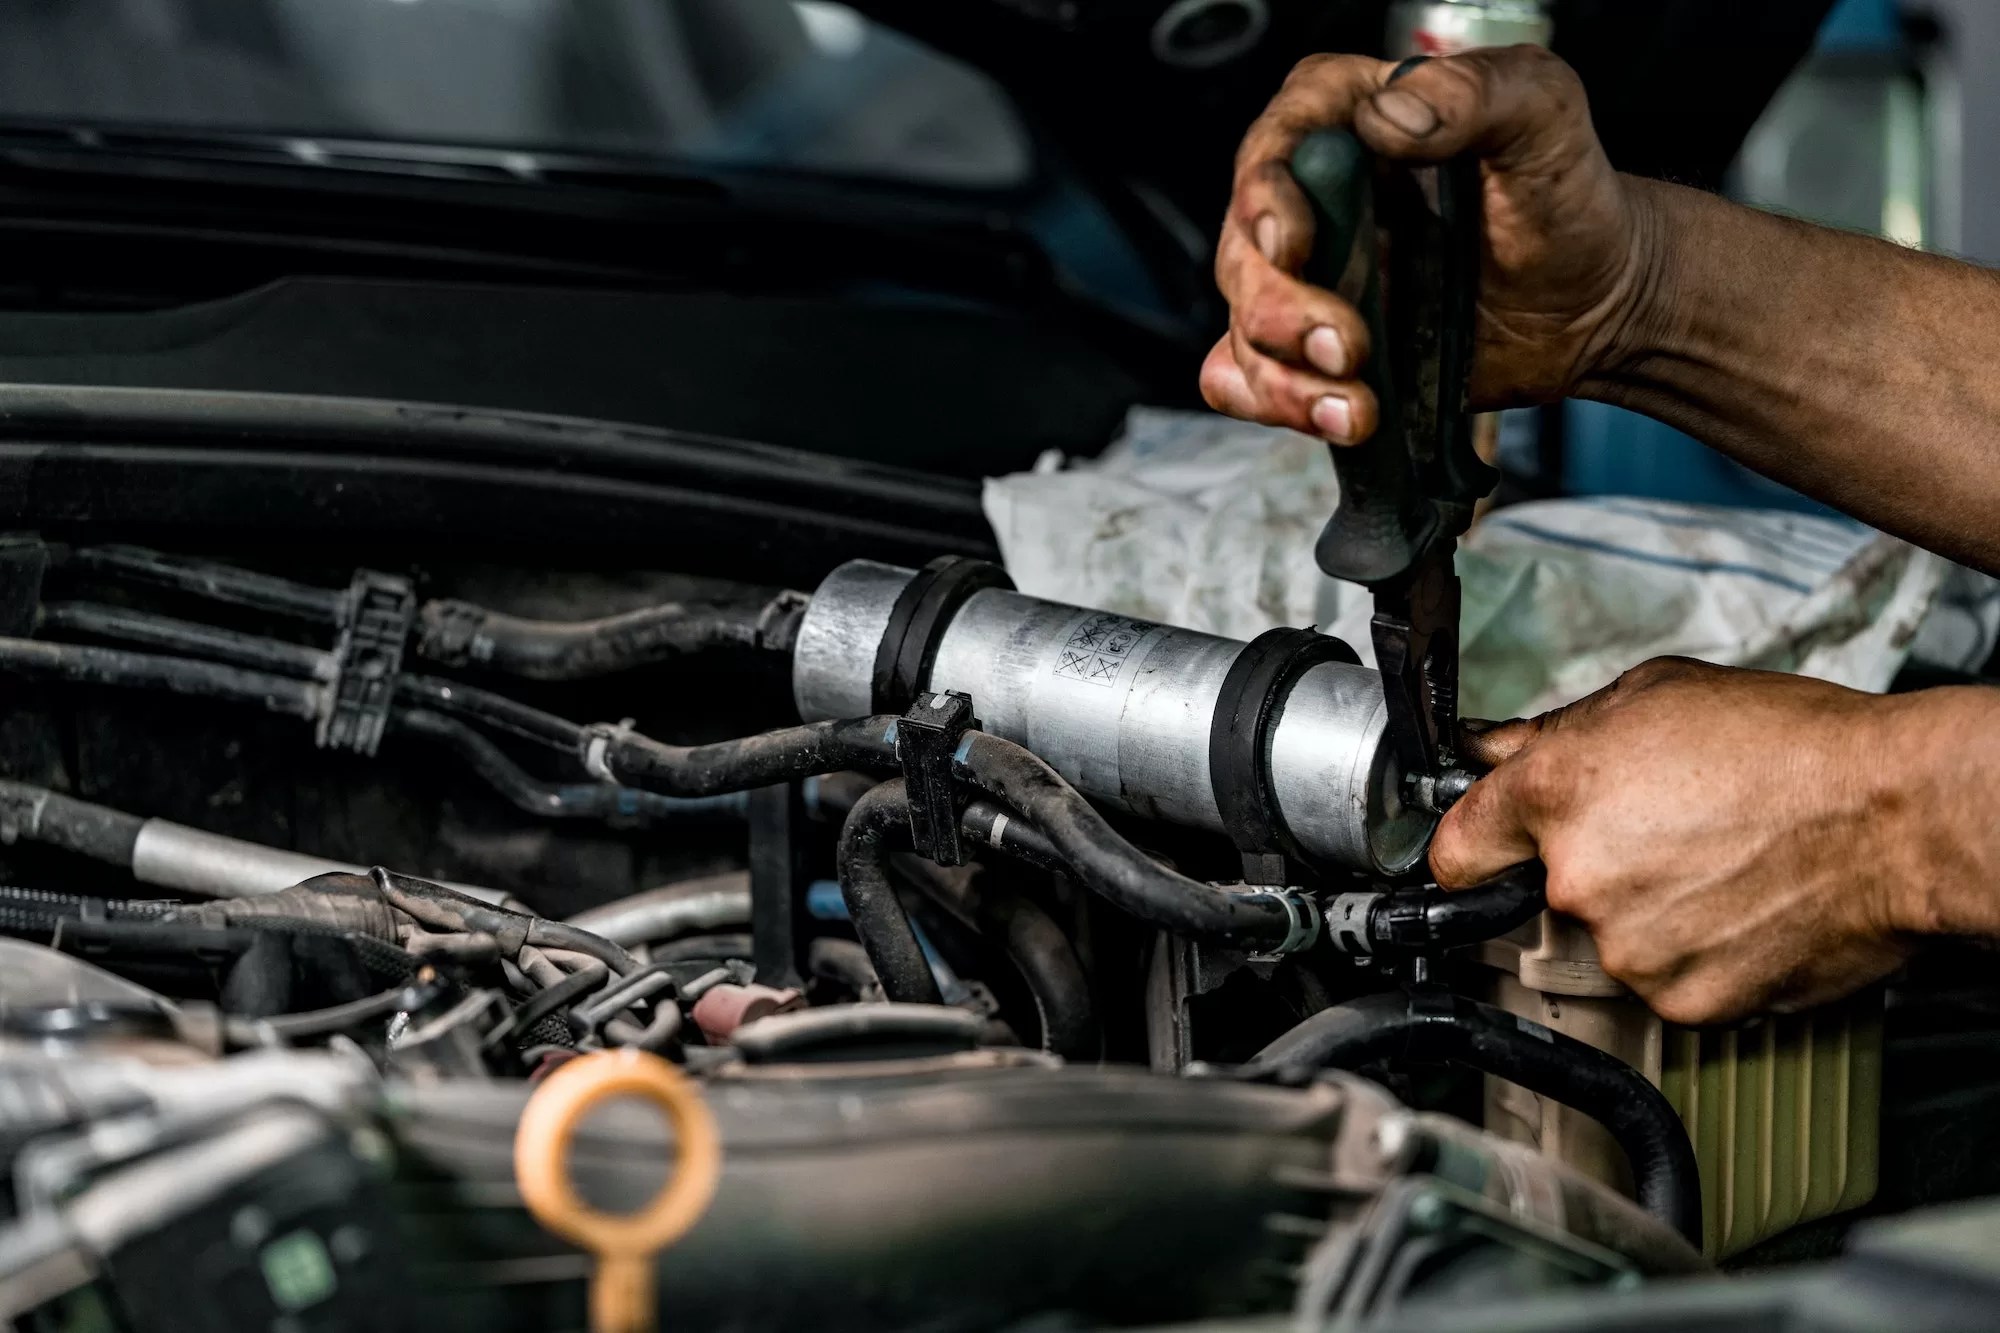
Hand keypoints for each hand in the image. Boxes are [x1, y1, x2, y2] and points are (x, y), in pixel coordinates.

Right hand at [1200, 45, 1656, 443]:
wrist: (1594, 303)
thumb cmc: (1567, 199)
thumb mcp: (1543, 114)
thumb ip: (1475, 92)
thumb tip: (1390, 119)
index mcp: (1348, 121)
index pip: (1273, 147)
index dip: (1264, 198)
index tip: (1296, 245)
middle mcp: (1310, 200)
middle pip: (1245, 254)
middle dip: (1282, 313)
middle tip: (1349, 348)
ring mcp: (1306, 281)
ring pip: (1243, 328)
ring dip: (1286, 381)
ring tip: (1359, 409)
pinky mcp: (1309, 349)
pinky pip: (1246, 379)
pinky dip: (1274, 404)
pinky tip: (1337, 417)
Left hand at [1426, 658, 1984, 1025]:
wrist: (1895, 816)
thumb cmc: (1791, 746)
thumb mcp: (1653, 696)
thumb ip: (1553, 732)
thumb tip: (1493, 749)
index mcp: (1554, 794)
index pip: (1455, 847)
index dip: (1472, 845)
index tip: (1484, 850)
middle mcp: (1578, 878)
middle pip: (1544, 891)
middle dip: (1588, 865)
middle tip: (1662, 832)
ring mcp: (1629, 948)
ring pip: (1609, 938)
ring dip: (1645, 912)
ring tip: (1716, 862)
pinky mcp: (1682, 1000)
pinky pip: (1664, 978)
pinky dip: (1695, 953)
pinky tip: (1740, 905)